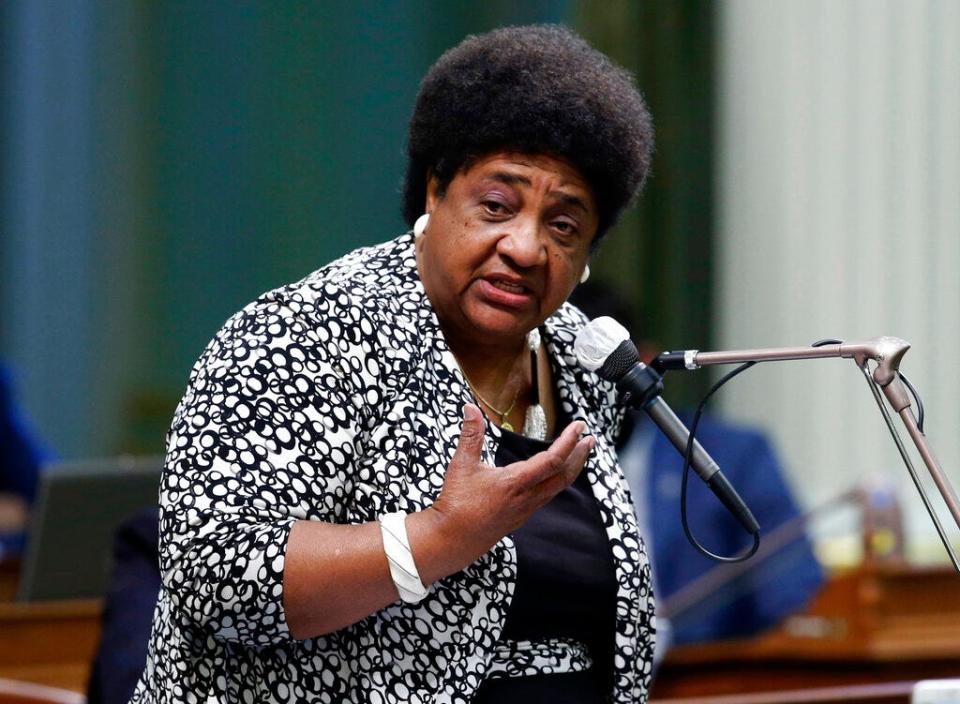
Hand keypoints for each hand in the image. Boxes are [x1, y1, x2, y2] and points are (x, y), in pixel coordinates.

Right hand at [428, 403, 594, 566]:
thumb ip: (471, 435)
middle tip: (590, 439)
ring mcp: (527, 509)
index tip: (579, 427)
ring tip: (578, 453)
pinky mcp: (522, 515)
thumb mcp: (462, 465)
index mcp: (516, 482)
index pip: (553, 460)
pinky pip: (548, 495)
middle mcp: (527, 497)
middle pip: (565, 476)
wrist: (453, 539)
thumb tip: (470, 407)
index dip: (569, 441)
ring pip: (559, 487)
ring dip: (572, 468)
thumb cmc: (457, 503)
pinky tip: (554, 475)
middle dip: (580, 455)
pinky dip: (558, 480)